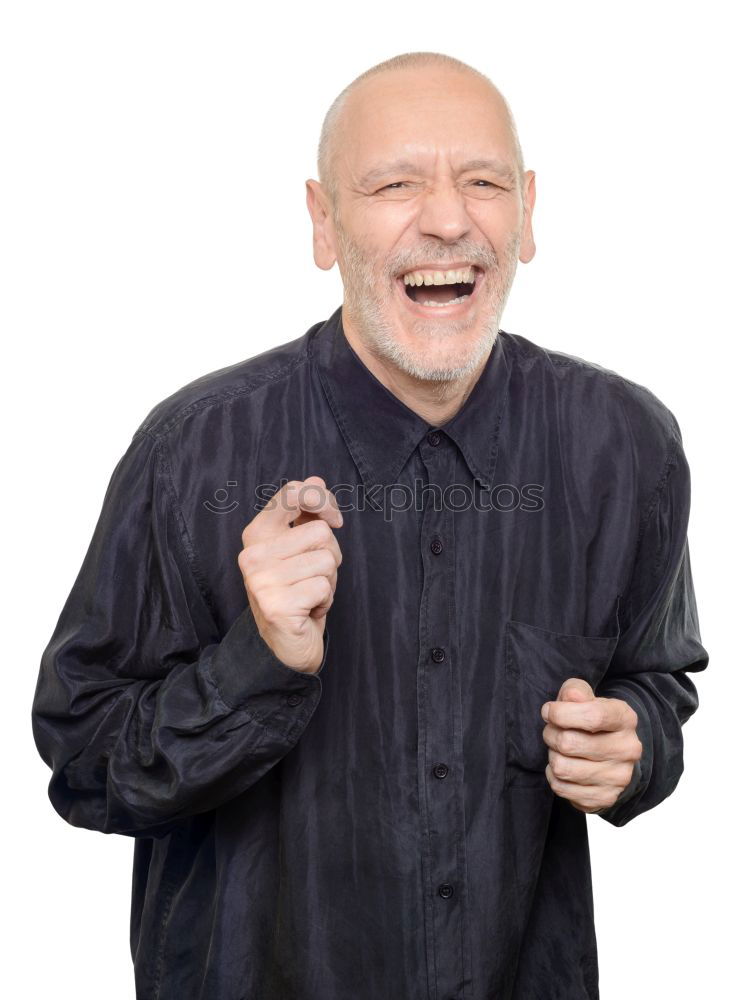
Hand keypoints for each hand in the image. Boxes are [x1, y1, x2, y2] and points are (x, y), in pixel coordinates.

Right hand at [238, 476, 342, 673]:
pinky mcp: (277, 606)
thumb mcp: (299, 548)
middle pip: (321, 532)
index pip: (293, 492)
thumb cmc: (296, 590)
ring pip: (326, 560)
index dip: (322, 500)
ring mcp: (261, 581)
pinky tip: (308, 611)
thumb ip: (305, 514)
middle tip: (312, 576)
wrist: (283, 645)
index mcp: (256, 534)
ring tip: (309, 593)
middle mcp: (252, 554)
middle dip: (330, 555)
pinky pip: (325, 587)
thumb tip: (315, 480)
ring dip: (328, 580)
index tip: (333, 518)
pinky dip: (325, 601)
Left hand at [540, 678, 642, 813]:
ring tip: (560, 750)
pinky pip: (561, 788)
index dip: (561, 713)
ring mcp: (619, 777)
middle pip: (569, 743)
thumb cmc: (593, 721)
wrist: (613, 755)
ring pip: (562, 768)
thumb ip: (576, 691)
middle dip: (551, 734)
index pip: (592, 716)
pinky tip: (565, 766)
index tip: (549, 711)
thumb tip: (570, 696)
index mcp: (625, 719)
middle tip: (553, 732)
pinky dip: (554, 776)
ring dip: (552, 756)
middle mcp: (628, 750)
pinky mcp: (605, 798)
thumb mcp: (587, 698)